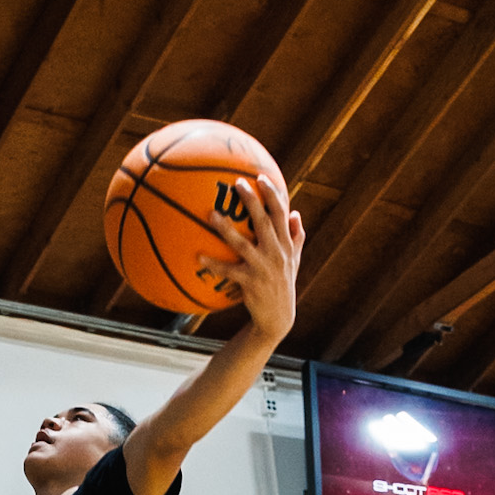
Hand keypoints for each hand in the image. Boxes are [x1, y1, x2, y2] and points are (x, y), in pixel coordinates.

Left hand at [195, 174, 304, 344]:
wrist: (279, 318)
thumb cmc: (283, 284)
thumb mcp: (295, 260)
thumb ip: (296, 236)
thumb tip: (296, 213)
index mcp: (286, 244)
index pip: (281, 213)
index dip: (273, 194)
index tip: (261, 176)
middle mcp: (277, 253)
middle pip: (265, 222)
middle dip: (252, 201)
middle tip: (237, 183)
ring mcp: (263, 268)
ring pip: (244, 244)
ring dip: (227, 229)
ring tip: (211, 214)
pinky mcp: (250, 283)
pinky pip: (229, 271)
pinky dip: (213, 264)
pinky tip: (197, 256)